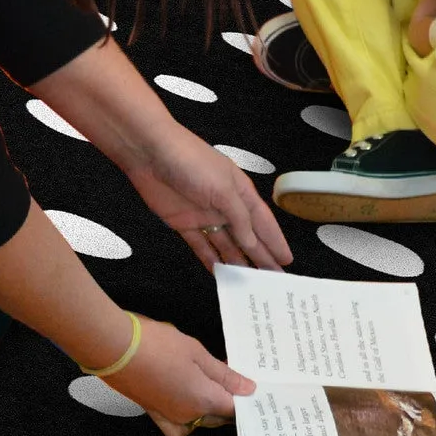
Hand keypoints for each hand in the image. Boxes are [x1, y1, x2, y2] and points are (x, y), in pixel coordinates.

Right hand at [102, 317, 252, 435]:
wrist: (113, 347)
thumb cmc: (156, 344)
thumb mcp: (196, 353)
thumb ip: (223, 374)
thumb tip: (248, 389)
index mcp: (203, 400)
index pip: (234, 409)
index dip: (246, 400)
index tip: (253, 389)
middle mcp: (187, 416)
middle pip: (217, 418)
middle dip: (228, 402)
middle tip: (233, 380)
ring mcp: (168, 416)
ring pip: (198, 423)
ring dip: (208, 410)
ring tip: (209, 386)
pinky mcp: (152, 411)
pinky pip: (176, 426)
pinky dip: (185, 419)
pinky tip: (185, 398)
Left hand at [120, 120, 292, 270]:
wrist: (149, 153)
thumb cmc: (190, 160)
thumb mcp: (224, 188)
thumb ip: (240, 217)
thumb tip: (252, 241)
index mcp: (239, 192)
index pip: (263, 222)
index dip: (274, 241)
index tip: (285, 259)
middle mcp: (224, 205)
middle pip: (246, 236)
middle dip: (260, 256)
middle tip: (272, 278)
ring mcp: (204, 215)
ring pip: (225, 244)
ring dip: (237, 262)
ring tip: (248, 282)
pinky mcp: (183, 223)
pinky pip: (200, 246)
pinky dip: (209, 259)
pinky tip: (219, 272)